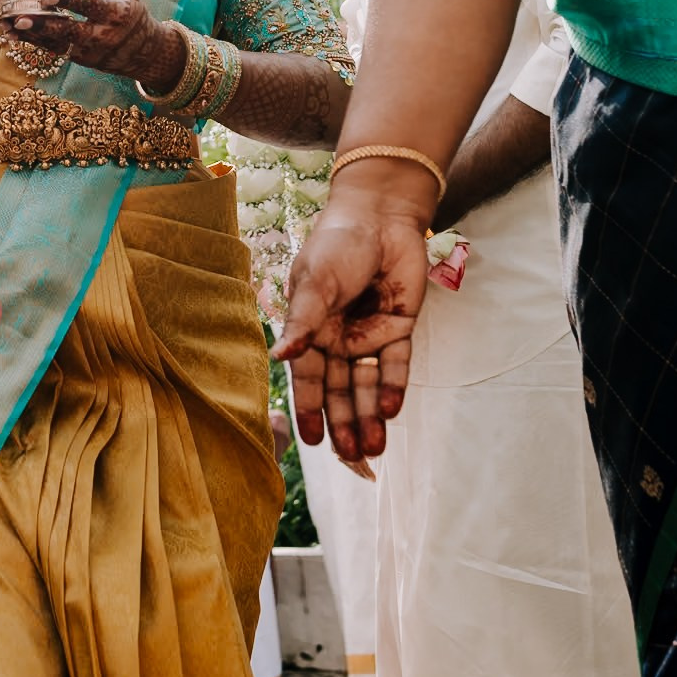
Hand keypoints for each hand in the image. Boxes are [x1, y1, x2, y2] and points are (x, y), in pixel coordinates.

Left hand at [0, 0, 184, 84]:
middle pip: (69, 31)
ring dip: (30, 36)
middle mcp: (102, 37)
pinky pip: (54, 50)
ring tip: (7, 28)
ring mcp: (89, 52)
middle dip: (43, 25)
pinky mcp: (79, 60)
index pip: (89, 6)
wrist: (145, 53)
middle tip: (21, 19)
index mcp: (117, 15)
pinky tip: (14, 35)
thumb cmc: (133, 15)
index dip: (68, 0)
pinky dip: (34, 42)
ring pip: (56, 44)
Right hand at [274, 191, 431, 471]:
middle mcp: (337, 339)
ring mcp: (368, 336)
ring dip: (369, 415)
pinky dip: (392, 387)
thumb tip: (279, 356)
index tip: (311, 442)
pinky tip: (390, 410)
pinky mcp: (398, 329)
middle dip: (344, 424)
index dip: (309, 409)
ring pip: (367, 386)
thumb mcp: (314, 283)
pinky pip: (395, 366)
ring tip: (373, 449)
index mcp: (310, 329)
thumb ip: (302, 322)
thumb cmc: (336, 244)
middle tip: (350, 460)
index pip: (308, 378)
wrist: (380, 216)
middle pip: (339, 390)